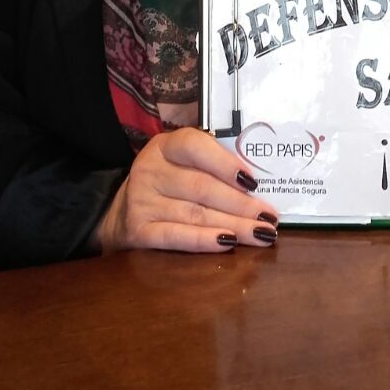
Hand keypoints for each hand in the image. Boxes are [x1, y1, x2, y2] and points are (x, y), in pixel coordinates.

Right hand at [92, 126, 278, 252]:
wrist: (120, 211)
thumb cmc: (167, 183)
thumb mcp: (180, 163)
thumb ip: (210, 166)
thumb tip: (257, 186)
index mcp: (165, 146)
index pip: (195, 146)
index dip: (226, 163)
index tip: (254, 182)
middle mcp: (150, 170)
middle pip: (202, 187)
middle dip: (241, 204)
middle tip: (269, 217)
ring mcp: (142, 201)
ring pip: (195, 214)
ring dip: (234, 225)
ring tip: (261, 234)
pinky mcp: (138, 230)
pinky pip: (175, 236)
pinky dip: (204, 240)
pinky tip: (228, 243)